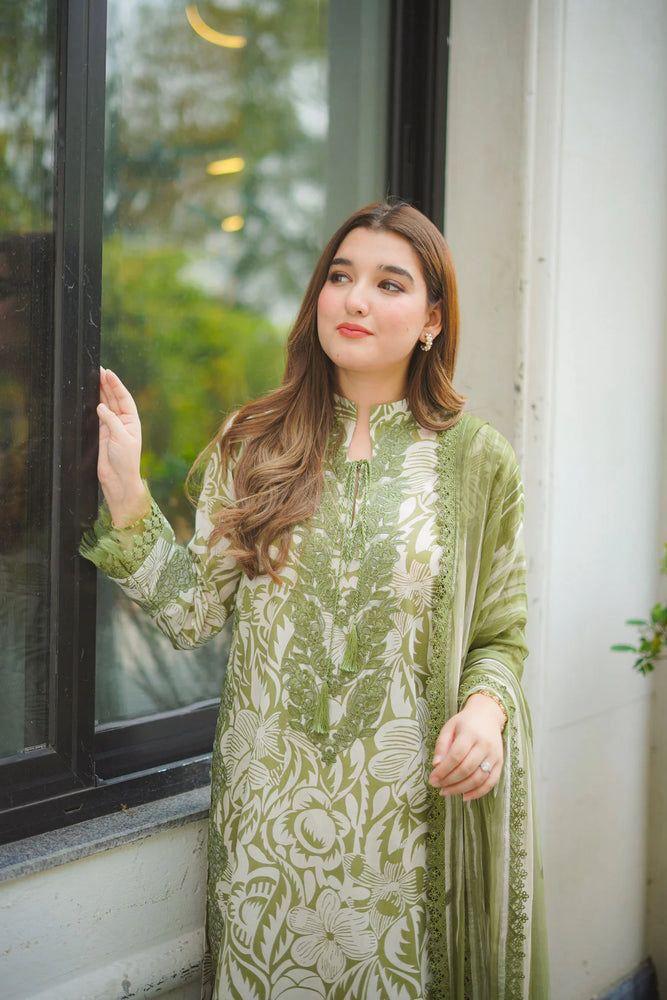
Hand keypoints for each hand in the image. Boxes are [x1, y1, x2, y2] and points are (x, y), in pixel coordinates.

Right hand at [96, 367, 145, 514]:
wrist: (119, 480)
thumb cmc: (125, 461)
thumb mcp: (121, 438)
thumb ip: (111, 421)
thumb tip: (101, 406)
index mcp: (132, 421)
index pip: (124, 398)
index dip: (116, 385)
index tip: (108, 373)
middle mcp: (123, 422)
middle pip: (115, 399)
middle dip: (107, 385)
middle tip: (99, 371)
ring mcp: (112, 427)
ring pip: (106, 405)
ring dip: (101, 392)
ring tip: (95, 378)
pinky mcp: (102, 434)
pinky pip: (98, 416)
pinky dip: (95, 406)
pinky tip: (92, 396)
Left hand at [428, 692, 504, 801]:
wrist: (488, 716)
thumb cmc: (465, 722)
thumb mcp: (449, 727)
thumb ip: (442, 745)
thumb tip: (436, 765)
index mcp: (470, 733)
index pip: (456, 756)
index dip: (443, 770)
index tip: (432, 779)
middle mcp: (485, 745)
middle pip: (466, 769)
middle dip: (450, 781)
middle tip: (437, 786)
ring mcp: (494, 755)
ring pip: (478, 778)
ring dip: (461, 789)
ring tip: (447, 792)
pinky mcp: (500, 763)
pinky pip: (491, 782)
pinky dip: (478, 793)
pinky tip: (465, 797)